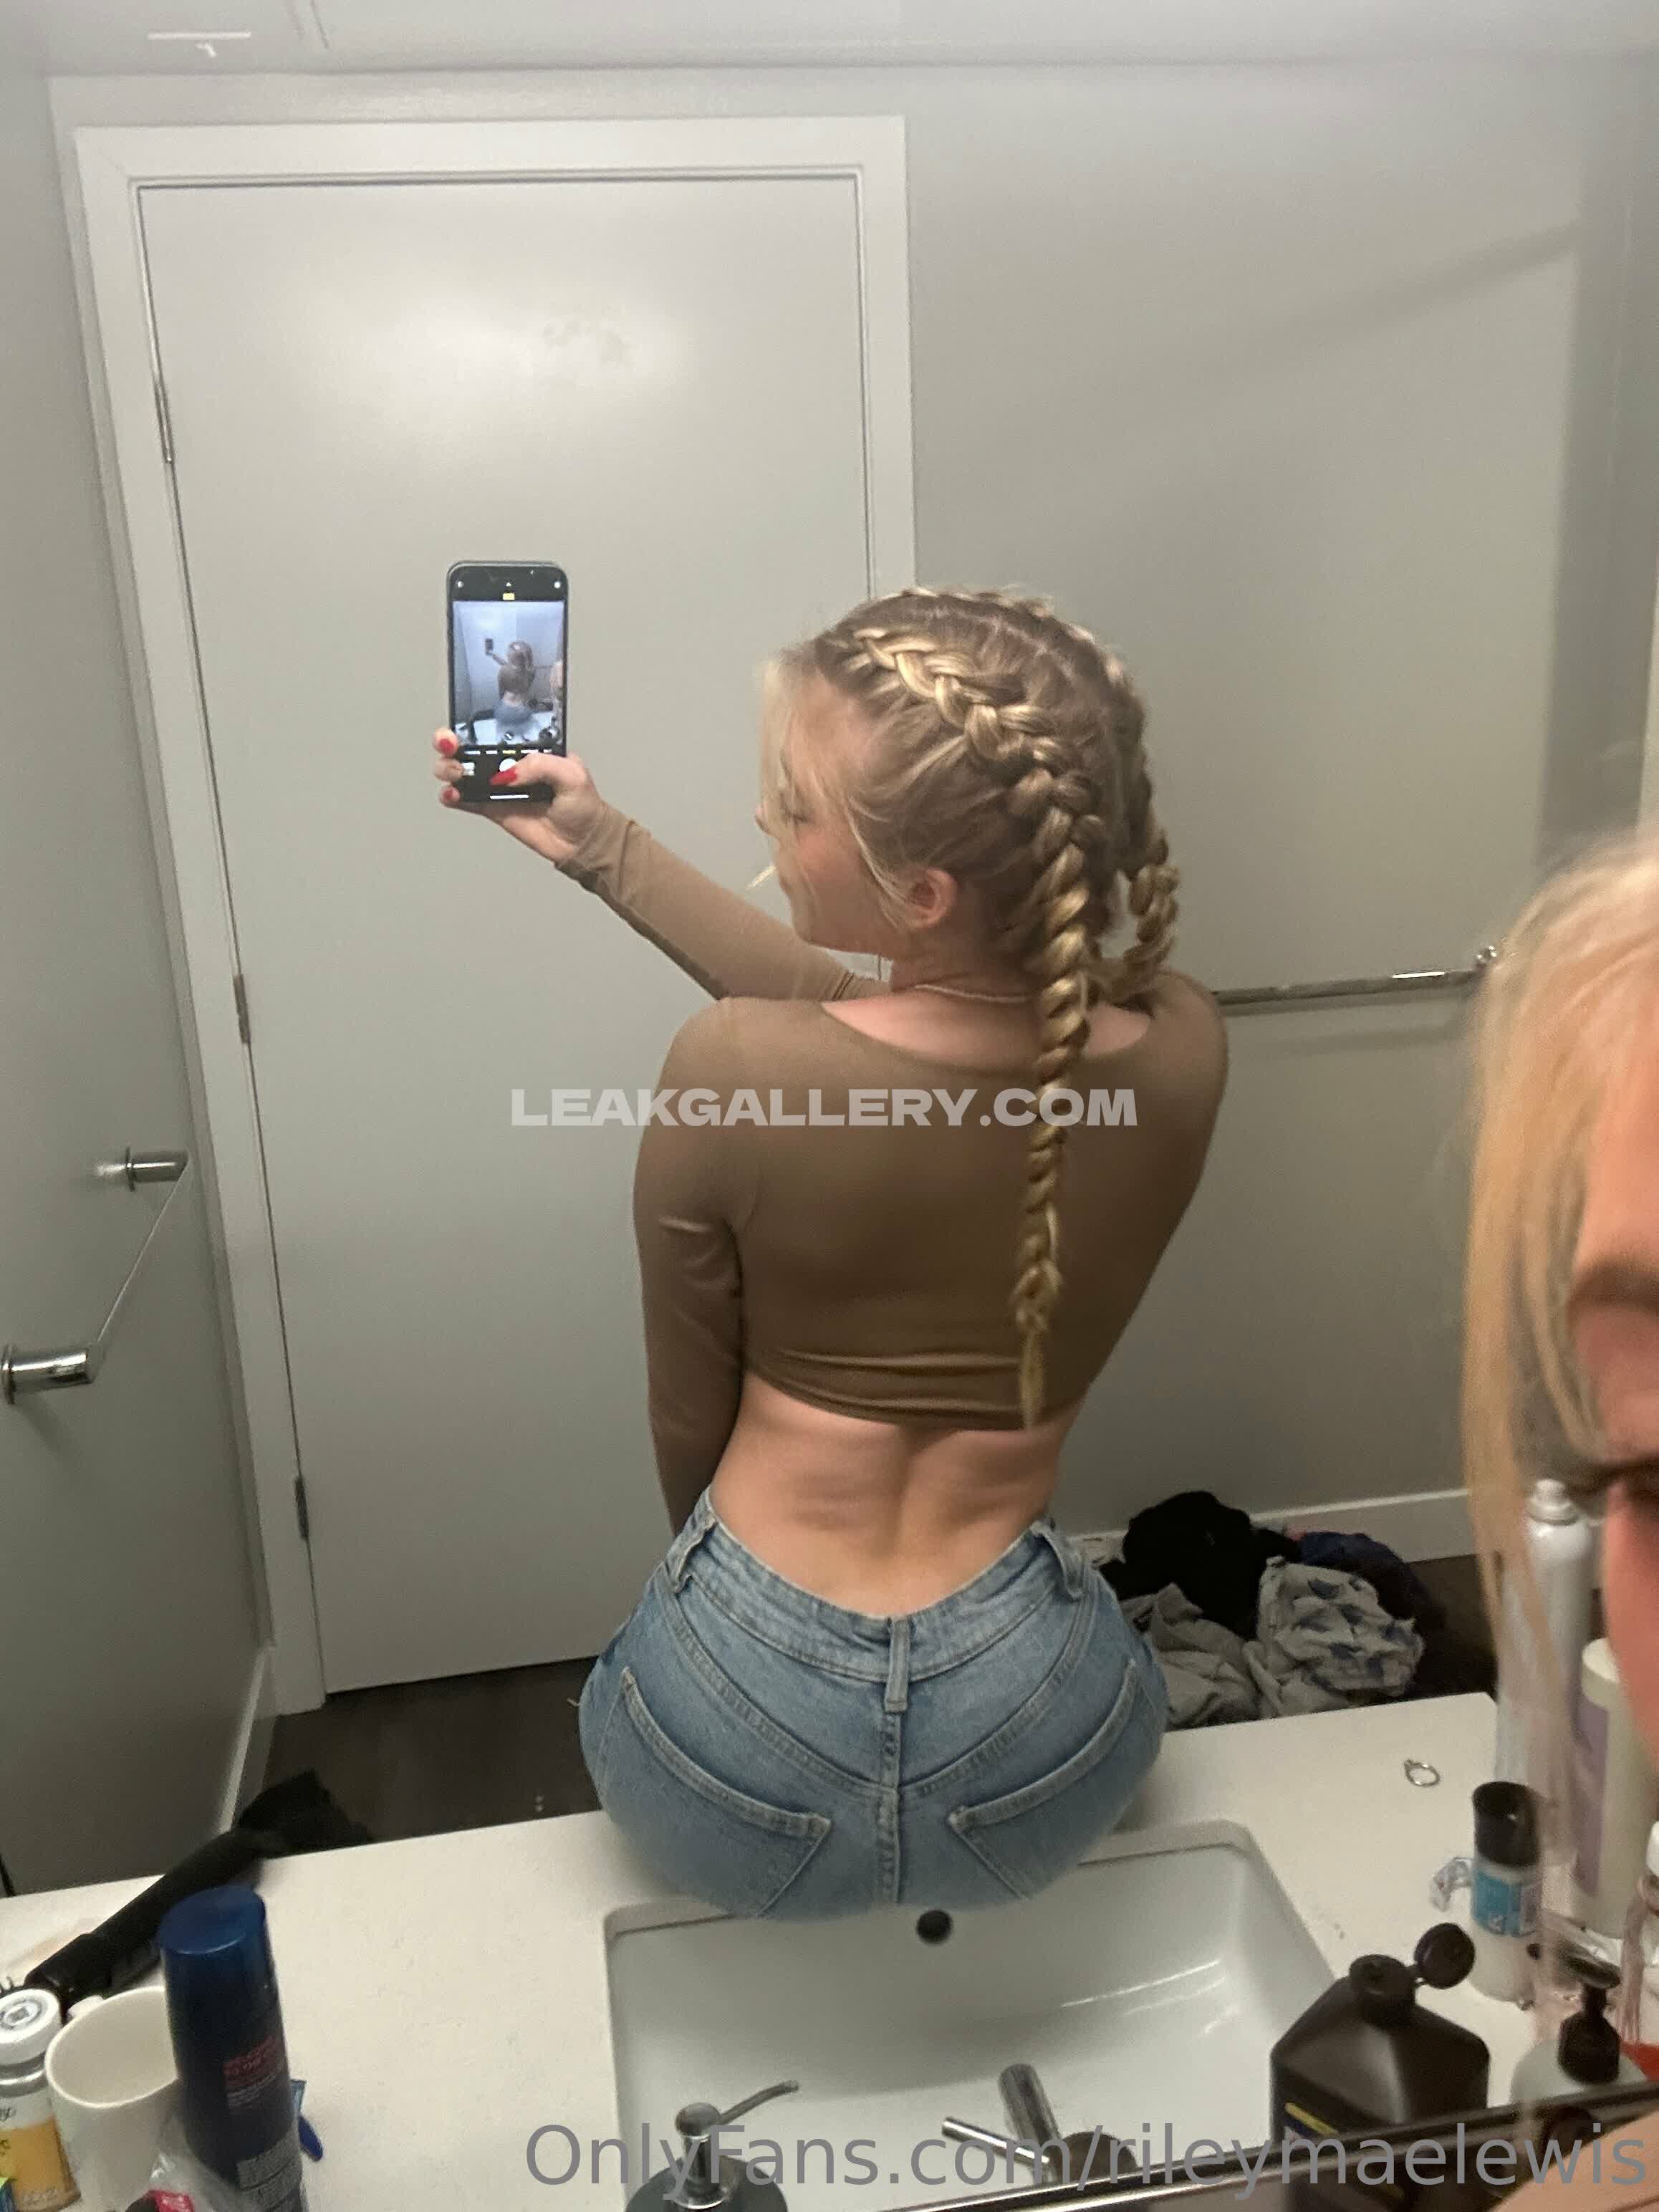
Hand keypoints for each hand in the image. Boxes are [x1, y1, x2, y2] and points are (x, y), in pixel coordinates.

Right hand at [432, 730, 605, 864]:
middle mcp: (508, 763)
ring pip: (462, 772)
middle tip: (451, 747)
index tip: (461, 728)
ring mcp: (498, 787)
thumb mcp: (572, 775)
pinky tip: (452, 795)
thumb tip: (507, 773)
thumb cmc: (583, 804)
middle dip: (450, 743)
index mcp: (527, 747)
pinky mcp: (493, 809)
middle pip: (468, 747)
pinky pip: (466, 800)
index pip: (495, 729)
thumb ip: (541, 766)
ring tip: (456, 775)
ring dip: (449, 769)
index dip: (472, 725)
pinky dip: (453, 797)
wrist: (582, 841)